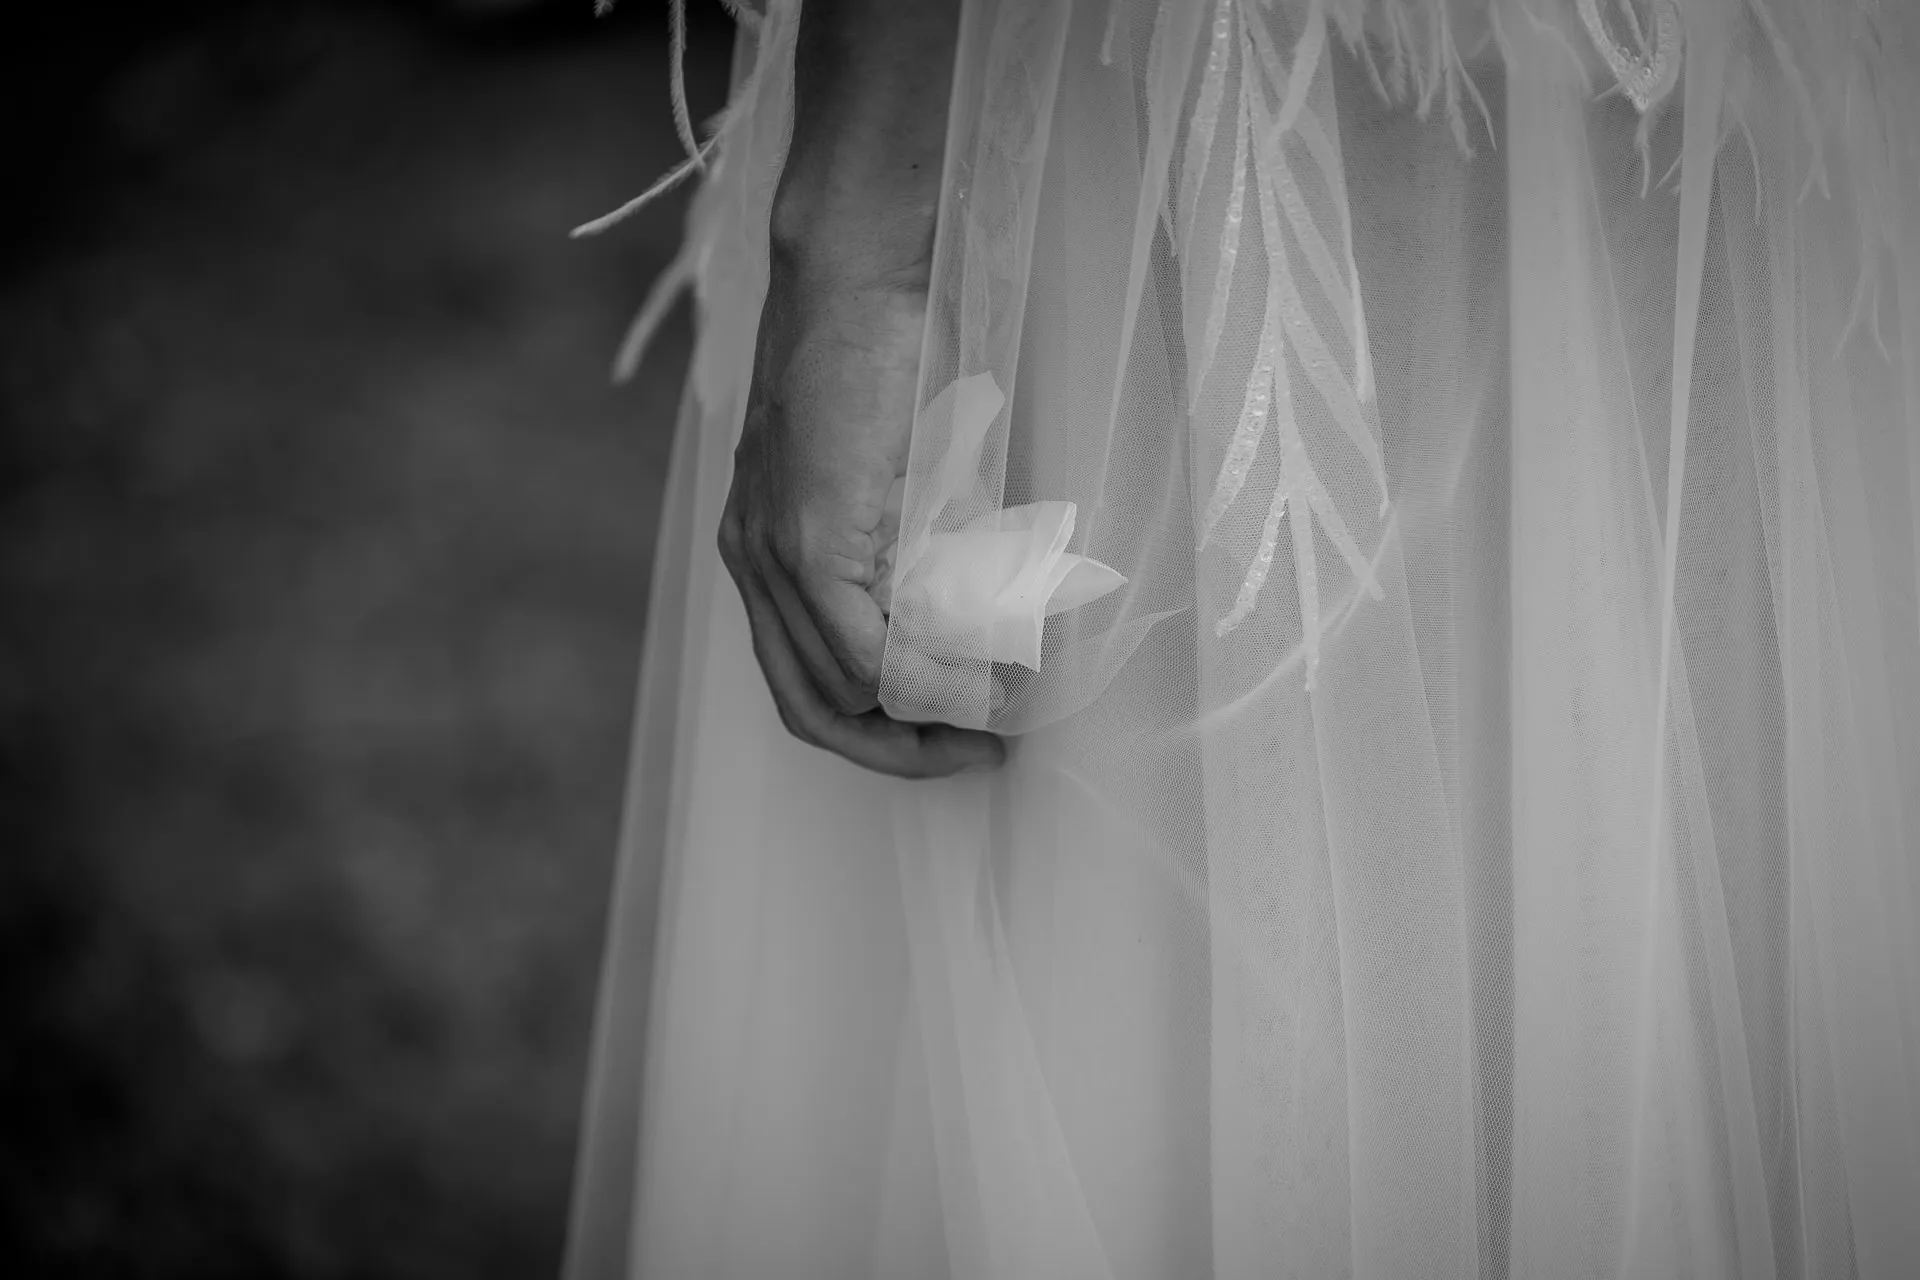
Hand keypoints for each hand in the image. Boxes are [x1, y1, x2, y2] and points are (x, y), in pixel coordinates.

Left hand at [717, 250, 1005, 777]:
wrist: (858, 271)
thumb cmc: (884, 351)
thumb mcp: (890, 467)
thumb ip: (911, 541)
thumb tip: (977, 611)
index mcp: (761, 548)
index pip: (804, 680)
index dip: (877, 729)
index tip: (952, 733)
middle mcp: (751, 561)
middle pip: (812, 707)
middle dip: (900, 752)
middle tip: (978, 750)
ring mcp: (773, 554)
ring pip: (840, 687)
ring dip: (924, 716)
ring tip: (996, 707)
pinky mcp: (810, 538)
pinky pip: (857, 648)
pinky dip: (917, 680)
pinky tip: (973, 678)